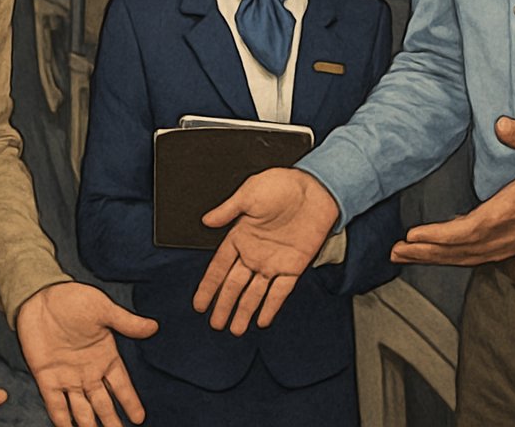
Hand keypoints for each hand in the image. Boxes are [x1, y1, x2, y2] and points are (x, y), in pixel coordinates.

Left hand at [16, 281, 157, 426]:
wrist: (41, 295)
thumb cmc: (75, 300)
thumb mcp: (103, 310)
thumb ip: (126, 322)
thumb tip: (153, 327)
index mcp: (105, 357)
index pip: (122, 386)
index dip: (130, 402)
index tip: (139, 419)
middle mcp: (88, 372)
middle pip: (103, 404)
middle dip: (111, 421)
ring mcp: (67, 377)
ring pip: (81, 409)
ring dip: (88, 425)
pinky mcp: (46, 377)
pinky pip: (55, 403)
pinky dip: (61, 418)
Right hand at [193, 168, 339, 334]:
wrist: (315, 188)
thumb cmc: (281, 185)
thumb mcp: (249, 193)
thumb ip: (228, 210)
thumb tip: (207, 220)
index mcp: (240, 236)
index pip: (219, 267)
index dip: (209, 287)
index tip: (199, 304)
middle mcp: (255, 253)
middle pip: (234, 285)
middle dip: (224, 305)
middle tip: (215, 323)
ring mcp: (273, 262)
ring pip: (255, 293)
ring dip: (245, 311)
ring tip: (236, 329)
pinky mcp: (293, 266)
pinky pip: (280, 291)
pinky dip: (271, 306)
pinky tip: (263, 319)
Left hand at [391, 117, 514, 265]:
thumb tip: (501, 124)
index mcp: (514, 210)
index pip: (470, 230)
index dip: (440, 236)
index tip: (413, 235)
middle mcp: (511, 232)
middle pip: (462, 250)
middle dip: (427, 253)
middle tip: (395, 252)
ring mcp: (514, 242)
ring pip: (469, 257)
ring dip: (437, 259)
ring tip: (406, 255)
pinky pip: (480, 256)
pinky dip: (456, 258)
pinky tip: (439, 254)